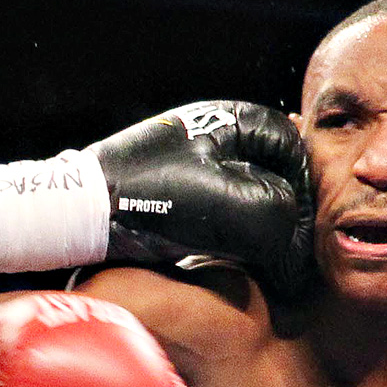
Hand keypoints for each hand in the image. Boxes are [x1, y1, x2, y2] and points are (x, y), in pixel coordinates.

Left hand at [93, 101, 313, 300]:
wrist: (81, 217)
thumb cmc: (150, 199)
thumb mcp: (228, 205)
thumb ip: (279, 220)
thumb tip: (297, 254)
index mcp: (233, 119)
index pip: (296, 152)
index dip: (306, 196)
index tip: (303, 238)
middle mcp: (218, 136)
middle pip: (276, 176)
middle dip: (285, 218)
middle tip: (287, 259)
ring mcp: (198, 166)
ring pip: (252, 199)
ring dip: (263, 234)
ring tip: (267, 268)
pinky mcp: (181, 196)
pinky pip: (226, 215)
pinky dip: (238, 240)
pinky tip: (239, 265)